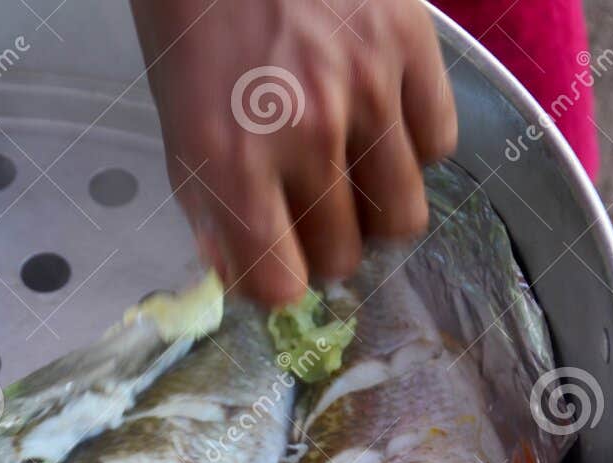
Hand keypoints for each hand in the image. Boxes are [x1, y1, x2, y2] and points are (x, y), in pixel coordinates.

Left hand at [132, 0, 456, 304]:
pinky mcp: (411, 50)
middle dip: (322, 252)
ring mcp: (366, 93)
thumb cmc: (194, 27)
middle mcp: (303, 137)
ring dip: (372, 215)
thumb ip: (209, 204)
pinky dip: (410, 150)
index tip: (273, 267)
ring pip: (401, 218)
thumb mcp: (176, 125)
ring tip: (349, 184)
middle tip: (309, 222)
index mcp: (229, 162)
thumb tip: (240, 271)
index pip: (277, 284)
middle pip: (341, 257)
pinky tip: (379, 127)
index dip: (275, 285)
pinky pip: (436, 146)